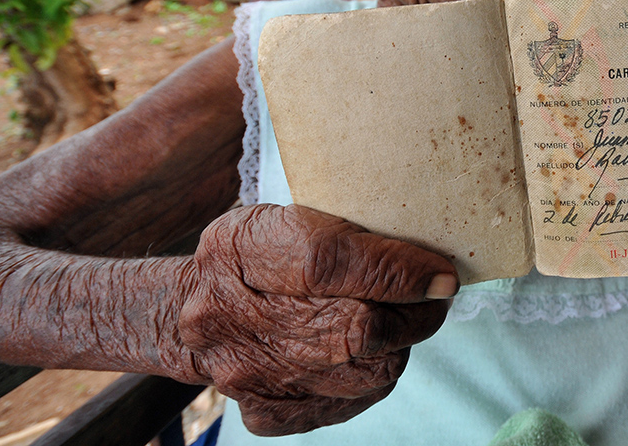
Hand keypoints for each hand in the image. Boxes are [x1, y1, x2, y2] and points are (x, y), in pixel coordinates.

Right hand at [177, 204, 457, 434]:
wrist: (186, 316)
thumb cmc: (250, 255)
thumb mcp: (278, 215)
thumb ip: (340, 227)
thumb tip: (417, 255)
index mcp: (241, 251)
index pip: (330, 263)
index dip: (397, 270)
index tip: (442, 273)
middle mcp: (238, 319)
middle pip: (356, 328)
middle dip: (415, 312)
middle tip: (437, 295)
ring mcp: (252, 374)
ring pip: (363, 372)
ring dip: (400, 344)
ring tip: (406, 318)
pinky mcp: (266, 411)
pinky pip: (347, 402)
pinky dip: (372, 377)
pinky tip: (372, 351)